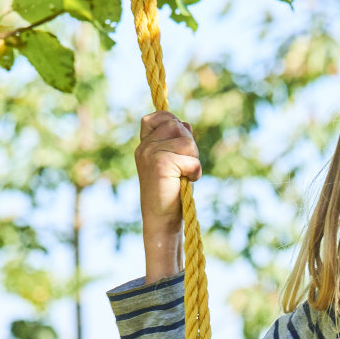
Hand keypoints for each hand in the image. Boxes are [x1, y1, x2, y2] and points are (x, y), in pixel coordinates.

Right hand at [135, 111, 201, 281]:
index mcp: (144, 145)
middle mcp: (144, 147)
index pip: (161, 116)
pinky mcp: (161, 164)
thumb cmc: (170, 194)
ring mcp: (150, 154)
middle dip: (188, 143)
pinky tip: (186, 182)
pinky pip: (190, 159)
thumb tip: (186, 124)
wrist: (161, 221)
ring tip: (184, 175)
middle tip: (184, 166)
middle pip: (176, 125)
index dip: (175, 125)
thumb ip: (177, 142)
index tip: (179, 146)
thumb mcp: (173, 162)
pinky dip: (195, 172)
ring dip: (193, 158)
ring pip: (186, 140)